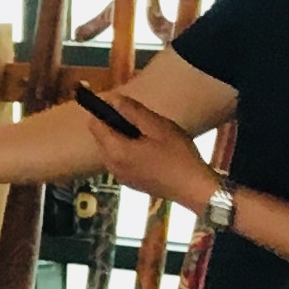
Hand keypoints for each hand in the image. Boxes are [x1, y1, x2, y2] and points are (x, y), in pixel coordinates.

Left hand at [84, 93, 217, 212]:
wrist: (194, 189)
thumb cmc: (178, 155)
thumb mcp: (157, 126)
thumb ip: (132, 111)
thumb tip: (112, 99)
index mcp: (114, 150)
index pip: (93, 124)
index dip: (104, 112)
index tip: (124, 108)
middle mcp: (110, 165)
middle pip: (102, 137)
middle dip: (117, 126)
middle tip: (145, 126)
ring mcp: (119, 177)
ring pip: (112, 149)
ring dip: (125, 140)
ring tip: (152, 140)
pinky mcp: (129, 183)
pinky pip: (121, 161)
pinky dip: (130, 153)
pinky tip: (153, 154)